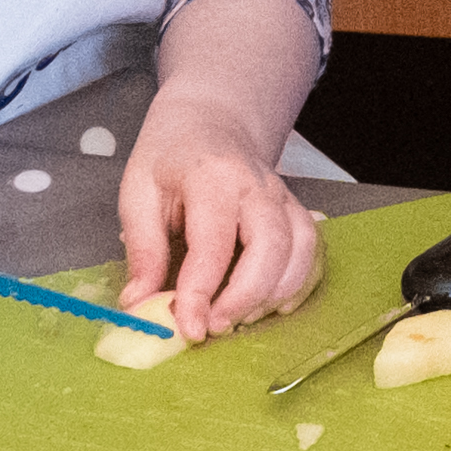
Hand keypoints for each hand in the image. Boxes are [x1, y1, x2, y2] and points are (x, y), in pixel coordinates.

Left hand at [118, 80, 321, 340]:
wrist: (211, 122)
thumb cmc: (170, 158)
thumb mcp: (138, 193)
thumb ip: (143, 250)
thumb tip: (139, 304)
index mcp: (211, 177)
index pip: (213, 242)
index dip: (200, 292)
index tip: (187, 328)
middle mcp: (257, 185)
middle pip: (271, 246)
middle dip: (246, 297)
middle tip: (214, 327)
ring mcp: (283, 198)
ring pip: (300, 252)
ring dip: (273, 296)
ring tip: (237, 319)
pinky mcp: (296, 212)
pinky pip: (312, 253)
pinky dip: (297, 285)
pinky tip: (271, 306)